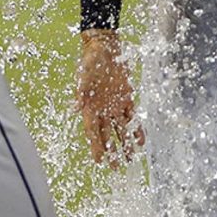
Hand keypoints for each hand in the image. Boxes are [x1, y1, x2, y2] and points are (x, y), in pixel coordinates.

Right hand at [76, 29, 143, 166]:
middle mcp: (102, 110)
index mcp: (90, 107)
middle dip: (110, 152)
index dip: (95, 146)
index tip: (98, 160)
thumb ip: (81, 91)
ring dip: (124, 144)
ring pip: (120, 130)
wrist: (104, 48)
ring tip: (129, 160)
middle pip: (106, 135)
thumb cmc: (91, 61)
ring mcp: (115, 105)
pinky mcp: (126, 98)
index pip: (92, 131)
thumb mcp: (84, 75)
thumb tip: (75, 108)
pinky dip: (136, 129)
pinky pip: (132, 117)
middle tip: (115, 168)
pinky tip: (140, 141)